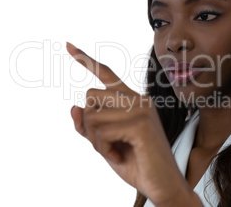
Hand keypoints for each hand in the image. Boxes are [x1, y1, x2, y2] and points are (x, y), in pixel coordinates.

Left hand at [66, 42, 200, 205]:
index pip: (107, 75)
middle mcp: (138, 99)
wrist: (162, 185)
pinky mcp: (141, 124)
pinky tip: (118, 156)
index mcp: (132, 100)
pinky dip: (104, 149)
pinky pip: (102, 132)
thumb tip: (73, 107)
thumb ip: (90, 126)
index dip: (86, 60)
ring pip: (93, 115)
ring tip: (115, 151)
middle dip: (89, 123)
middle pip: (91, 96)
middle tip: (106, 143)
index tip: (68, 46)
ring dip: (97, 141)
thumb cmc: (136, 163)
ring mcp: (141, 109)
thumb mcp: (105, 143)